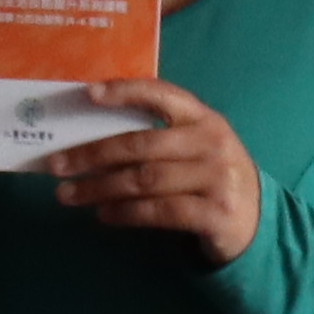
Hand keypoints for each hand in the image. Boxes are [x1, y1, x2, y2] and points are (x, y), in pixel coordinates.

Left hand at [50, 81, 262, 262]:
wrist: (257, 222)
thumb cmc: (211, 177)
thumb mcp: (195, 147)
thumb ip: (159, 136)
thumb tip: (91, 138)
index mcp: (204, 118)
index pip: (162, 94)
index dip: (124, 91)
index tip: (87, 94)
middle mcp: (212, 144)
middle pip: (141, 144)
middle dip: (92, 154)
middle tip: (56, 165)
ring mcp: (217, 179)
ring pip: (145, 180)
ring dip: (99, 187)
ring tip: (69, 194)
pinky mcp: (215, 214)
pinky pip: (159, 212)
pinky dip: (126, 213)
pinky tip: (103, 214)